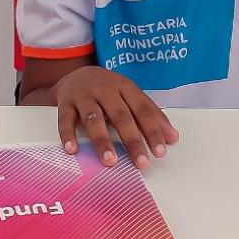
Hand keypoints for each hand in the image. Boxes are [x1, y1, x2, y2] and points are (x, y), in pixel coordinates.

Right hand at [53, 66, 178, 169]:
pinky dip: (68, 135)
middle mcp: (105, 89)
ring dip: (102, 140)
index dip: (152, 131)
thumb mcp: (130, 96)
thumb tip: (173, 138)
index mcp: (125, 87)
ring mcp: (84, 96)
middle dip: (132, 141)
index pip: (143, 110)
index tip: (160, 152)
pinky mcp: (65, 102)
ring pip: (93, 118)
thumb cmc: (108, 90)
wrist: (75, 74)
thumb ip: (151, 115)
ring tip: (110, 161)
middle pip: (121, 116)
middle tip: (141, 163)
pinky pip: (65, 119)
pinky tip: (73, 150)